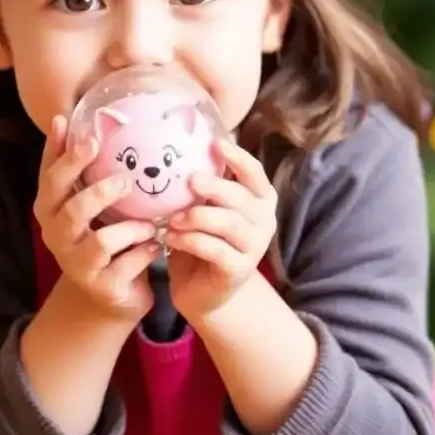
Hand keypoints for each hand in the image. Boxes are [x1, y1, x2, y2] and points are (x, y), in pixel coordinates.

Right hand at [34, 115, 160, 320]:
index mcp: (50, 208)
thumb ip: (82, 165)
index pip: (50, 178)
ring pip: (98, 242)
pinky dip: (142, 253)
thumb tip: (72, 116)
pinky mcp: (100, 286)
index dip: (63, 155)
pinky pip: (123, 266)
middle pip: (69, 210)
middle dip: (97, 192)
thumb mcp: (90, 199)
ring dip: (128, 229)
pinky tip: (156, 246)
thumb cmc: (103, 234)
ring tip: (148, 223)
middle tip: (125, 180)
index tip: (85, 133)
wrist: (112, 292)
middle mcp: (56, 235)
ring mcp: (76, 263)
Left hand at [164, 138, 277, 321]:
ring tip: (171, 218)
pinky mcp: (239, 270)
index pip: (255, 173)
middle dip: (214, 186)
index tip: (215, 143)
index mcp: (259, 199)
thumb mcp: (204, 208)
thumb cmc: (204, 240)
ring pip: (229, 223)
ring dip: (197, 216)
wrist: (204, 292)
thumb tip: (180, 151)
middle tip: (189, 180)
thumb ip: (203, 186)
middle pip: (241, 197)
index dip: (238, 158)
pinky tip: (170, 238)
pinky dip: (190, 240)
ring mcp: (254, 247)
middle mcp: (264, 221)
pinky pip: (215, 249)